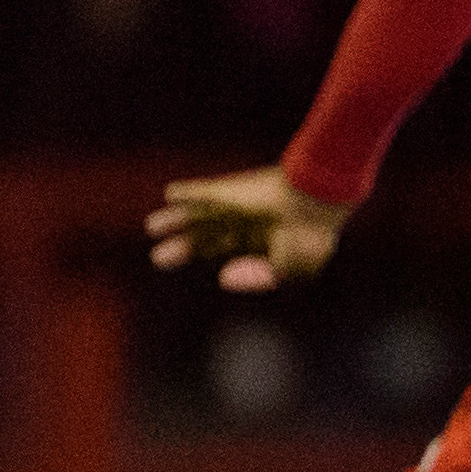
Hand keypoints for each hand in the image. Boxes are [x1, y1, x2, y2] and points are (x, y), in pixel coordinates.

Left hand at [145, 166, 355, 292]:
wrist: (318, 199)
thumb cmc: (311, 236)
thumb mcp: (292, 270)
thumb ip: (260, 279)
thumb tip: (223, 278)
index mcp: (259, 241)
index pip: (227, 251)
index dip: (210, 257)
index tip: (207, 269)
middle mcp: (243, 223)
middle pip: (205, 237)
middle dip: (182, 248)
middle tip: (158, 258)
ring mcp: (235, 207)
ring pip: (198, 216)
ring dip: (175, 220)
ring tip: (152, 227)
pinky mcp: (230, 193)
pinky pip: (203, 193)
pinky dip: (187, 194)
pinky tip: (170, 194)